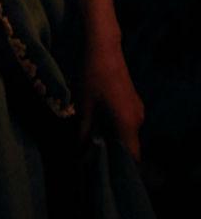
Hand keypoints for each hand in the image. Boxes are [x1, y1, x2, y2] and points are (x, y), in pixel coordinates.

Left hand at [78, 37, 144, 160]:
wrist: (105, 49)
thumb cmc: (93, 76)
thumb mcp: (85, 103)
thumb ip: (85, 127)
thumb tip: (80, 146)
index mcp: (128, 123)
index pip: (132, 154)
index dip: (120, 164)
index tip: (105, 169)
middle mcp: (138, 119)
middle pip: (129, 145)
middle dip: (114, 151)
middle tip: (93, 155)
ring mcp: (138, 110)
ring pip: (127, 133)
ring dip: (114, 137)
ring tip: (92, 140)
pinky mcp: (134, 102)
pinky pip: (127, 122)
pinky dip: (116, 126)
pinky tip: (99, 124)